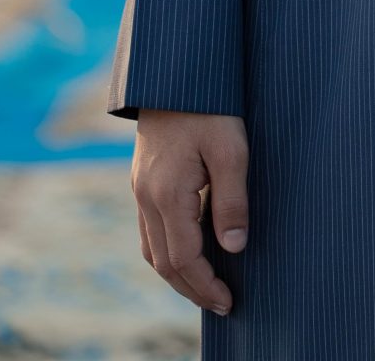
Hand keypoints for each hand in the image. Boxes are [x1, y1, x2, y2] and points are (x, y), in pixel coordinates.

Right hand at [131, 110, 248, 314]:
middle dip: (192, 288)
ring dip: (177, 273)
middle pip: (163, 262)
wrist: (175, 71)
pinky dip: (167, 251)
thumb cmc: (210, 105)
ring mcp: (139, 189)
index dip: (205, 285)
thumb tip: (235, 248)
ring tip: (206, 287)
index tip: (228, 301)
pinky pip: (149, 230)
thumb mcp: (231, 147)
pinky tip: (188, 251)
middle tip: (221, 303)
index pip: (183, 257)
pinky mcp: (142, 180)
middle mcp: (146, 197)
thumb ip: (232, 200)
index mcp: (166, 193)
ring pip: (151, 249)